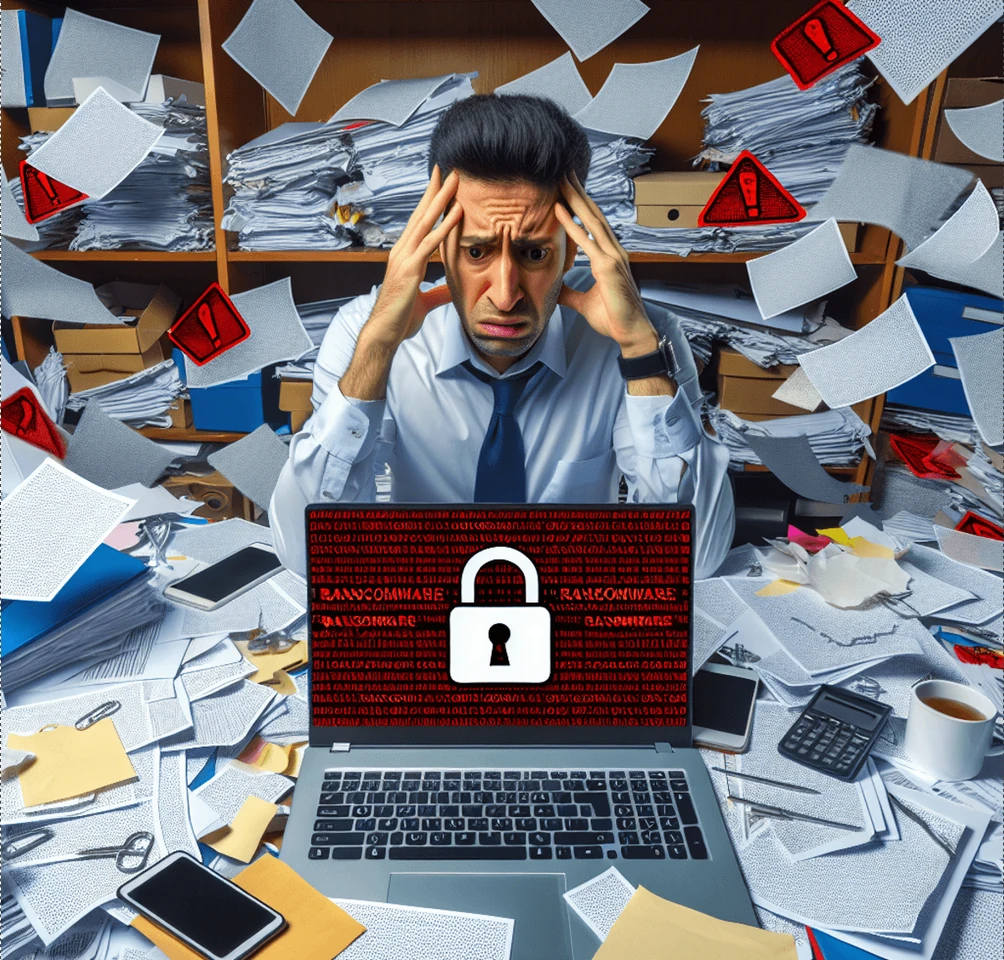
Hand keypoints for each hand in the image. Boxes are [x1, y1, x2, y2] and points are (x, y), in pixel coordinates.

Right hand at [367, 165, 463, 344]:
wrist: (384, 333)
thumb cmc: (400, 319)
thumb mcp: (425, 302)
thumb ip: (439, 292)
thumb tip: (451, 289)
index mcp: (405, 256)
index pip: (419, 223)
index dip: (430, 202)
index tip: (440, 183)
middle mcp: (402, 251)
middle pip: (421, 214)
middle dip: (435, 191)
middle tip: (449, 169)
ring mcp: (404, 258)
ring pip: (425, 222)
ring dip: (441, 199)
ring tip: (455, 180)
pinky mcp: (410, 270)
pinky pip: (430, 244)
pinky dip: (444, 226)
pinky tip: (456, 212)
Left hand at [553, 172, 655, 352]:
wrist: (630, 333)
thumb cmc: (613, 318)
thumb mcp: (583, 303)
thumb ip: (569, 292)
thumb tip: (555, 288)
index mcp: (609, 256)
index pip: (593, 223)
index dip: (580, 204)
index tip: (567, 187)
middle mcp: (613, 251)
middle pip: (593, 214)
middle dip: (578, 191)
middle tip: (563, 170)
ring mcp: (612, 257)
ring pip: (591, 219)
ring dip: (574, 198)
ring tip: (560, 179)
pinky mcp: (608, 267)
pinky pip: (586, 241)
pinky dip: (572, 224)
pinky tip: (560, 209)